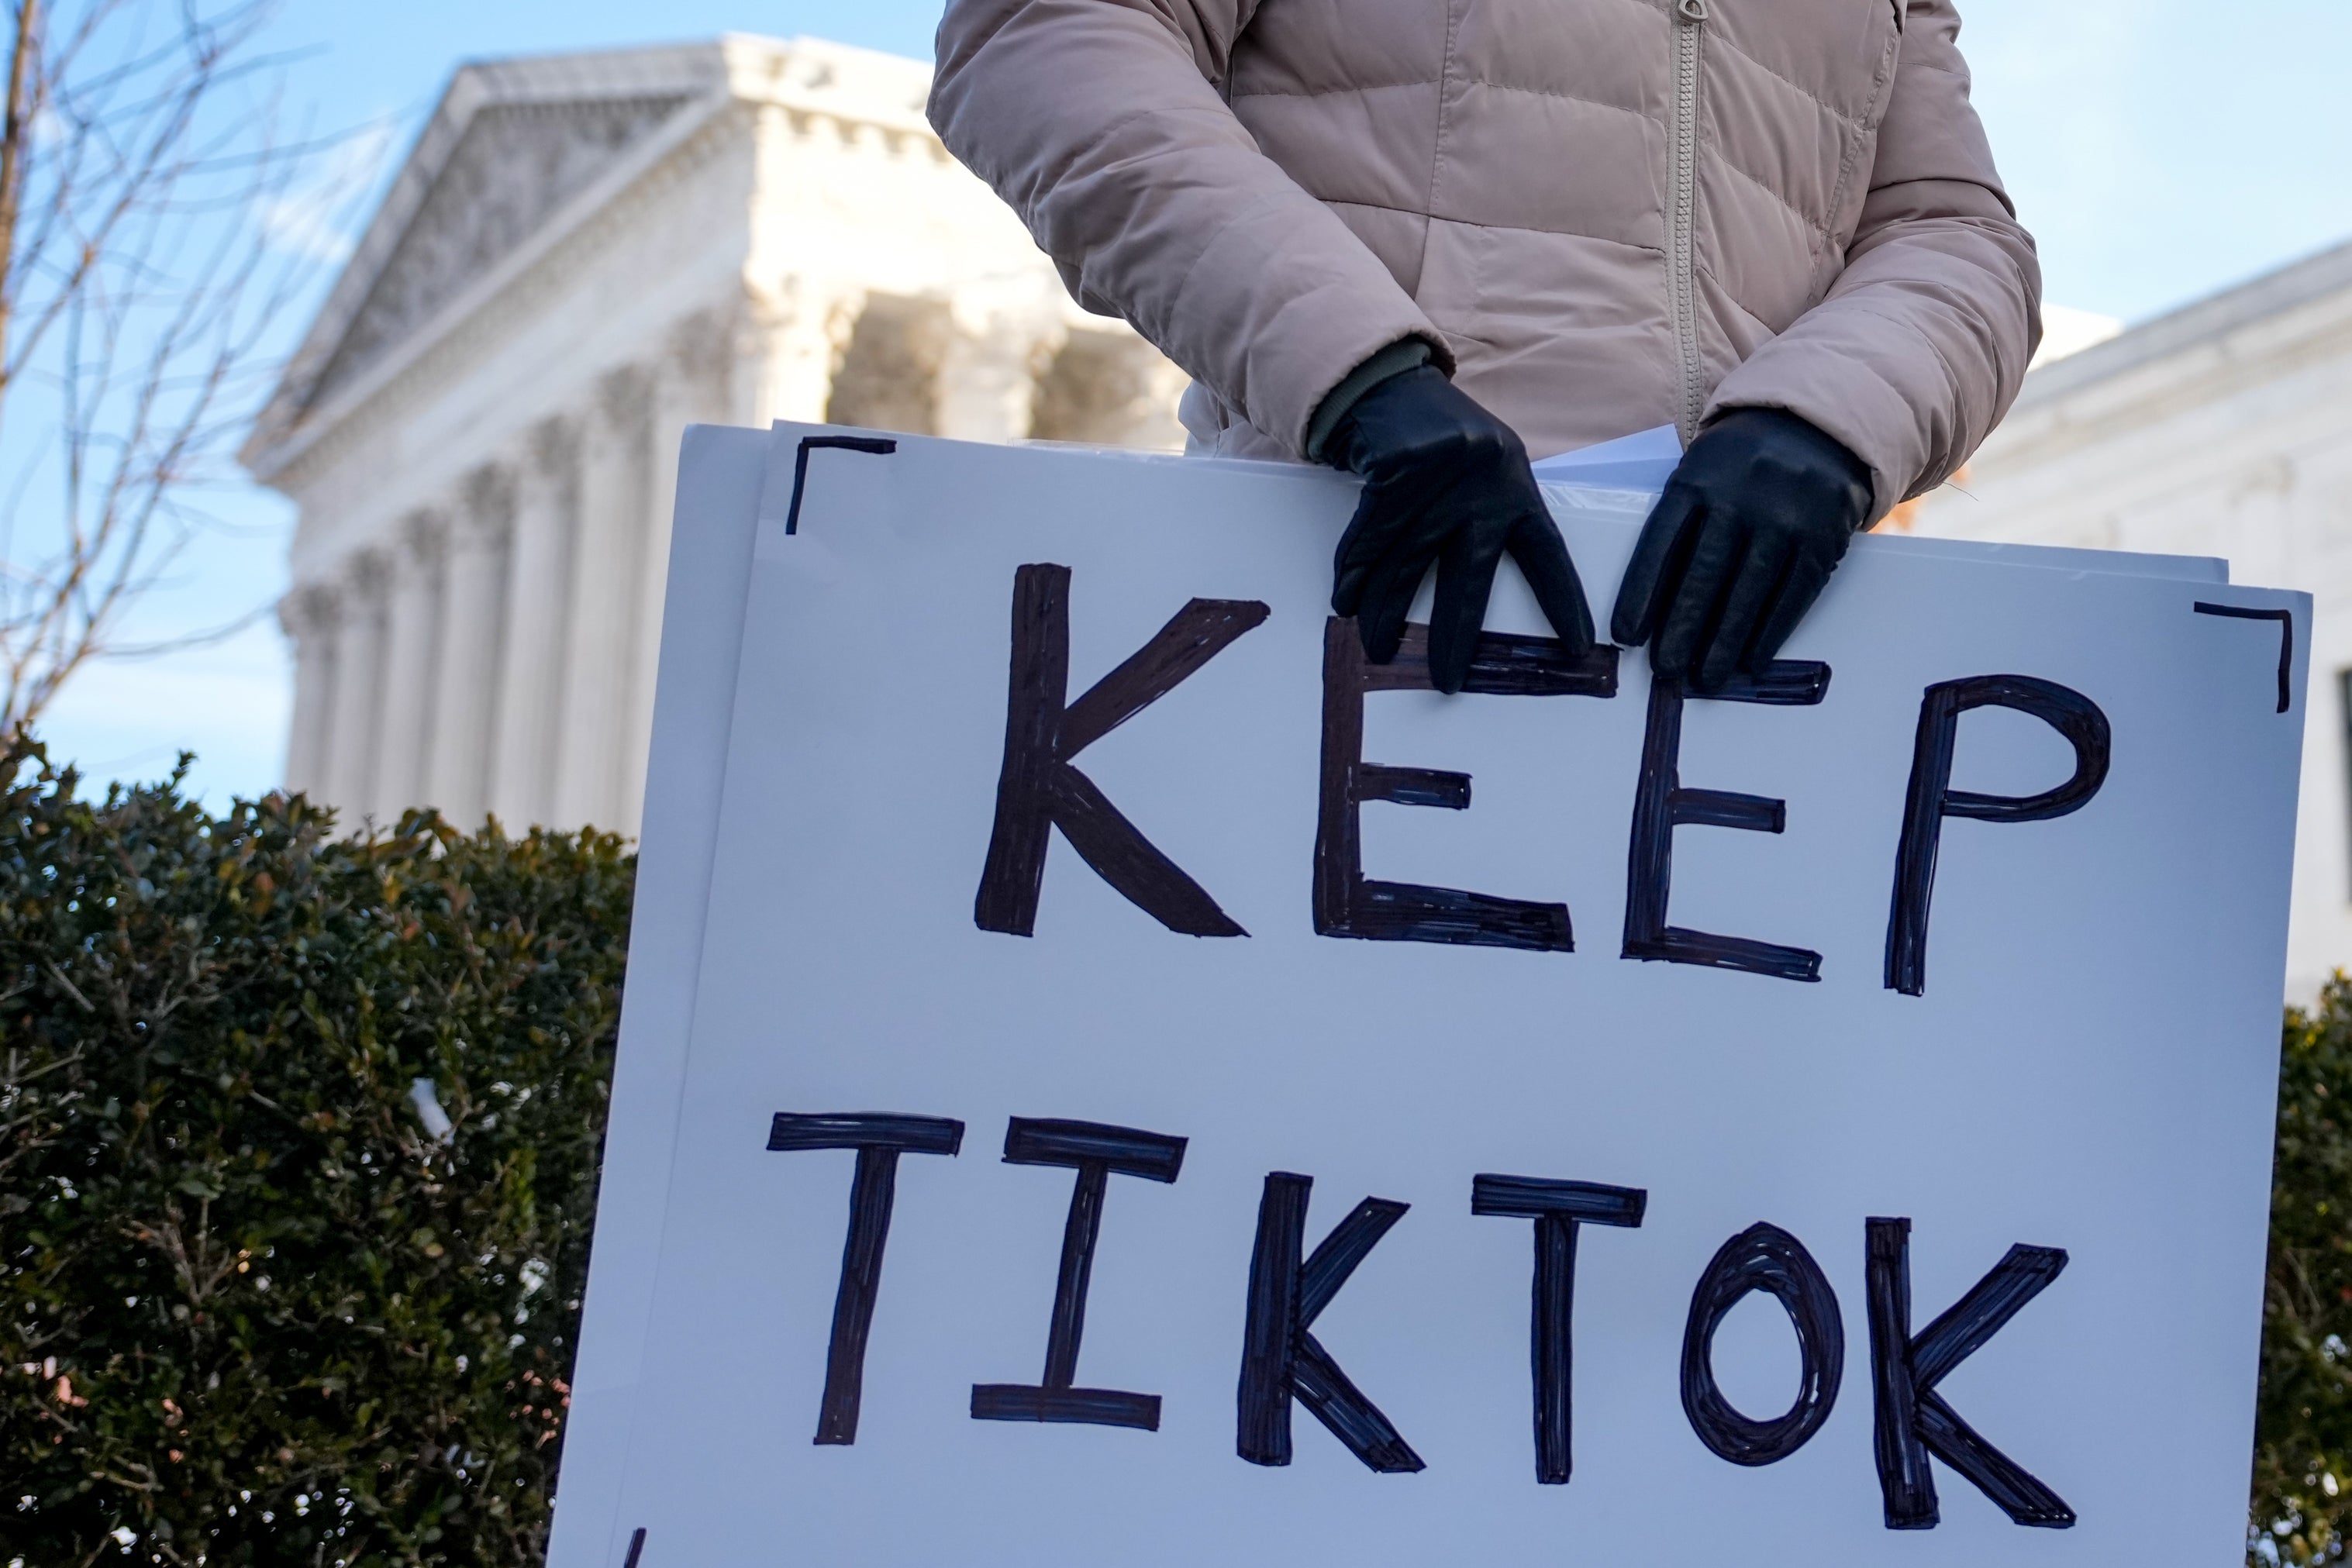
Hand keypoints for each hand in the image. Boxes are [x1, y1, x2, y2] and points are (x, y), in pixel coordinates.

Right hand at [1326, 365, 1594, 693]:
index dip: (1564, 602)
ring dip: (1387, 612)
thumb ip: (1491, 522)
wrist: (1395, 388)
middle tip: (1445, 683)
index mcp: (1517, 489)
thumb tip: (1473, 600)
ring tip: (1378, 649)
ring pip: (1407, 564)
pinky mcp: (1394, 471)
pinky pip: (1370, 539)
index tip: (1578, 648)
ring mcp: (1438, 479)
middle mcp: (1483, 488)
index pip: (1548, 555)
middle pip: (1469, 577)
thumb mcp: (1487, 471)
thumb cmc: (1445, 442)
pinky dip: (1355, 574)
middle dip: (1454, 635)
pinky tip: (1346, 603)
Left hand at [1610, 408, 1874, 691]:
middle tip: (1666, 671)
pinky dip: (1771, 631)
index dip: (1641, 592)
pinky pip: (1793, 593)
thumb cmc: (1738, 465)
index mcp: (1695, 481)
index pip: (1660, 543)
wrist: (1817, 425)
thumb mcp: (1700, 473)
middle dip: (1682, 628)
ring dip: (1725, 641)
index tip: (1626, 636)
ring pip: (1749, 591)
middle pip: (1704, 574)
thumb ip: (1678, 525)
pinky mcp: (1822, 536)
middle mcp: (1739, 498)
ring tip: (1707, 678)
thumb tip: (1650, 605)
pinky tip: (1752, 660)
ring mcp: (1785, 517)